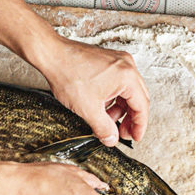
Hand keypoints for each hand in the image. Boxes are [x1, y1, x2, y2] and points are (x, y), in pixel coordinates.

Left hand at [35, 36, 149, 145]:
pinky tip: (102, 106)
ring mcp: (118, 61)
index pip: (142, 106)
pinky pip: (118, 82)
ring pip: (127, 91)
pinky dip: (113, 97)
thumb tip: (111, 139)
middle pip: (138, 98)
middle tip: (122, 133)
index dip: (139, 126)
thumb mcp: (88, 109)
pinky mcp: (109, 60)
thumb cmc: (67, 74)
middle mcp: (126, 65)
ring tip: (107, 121)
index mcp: (127, 76)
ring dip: (120, 108)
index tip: (134, 137)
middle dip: (130, 118)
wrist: (51, 54)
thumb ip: (104, 128)